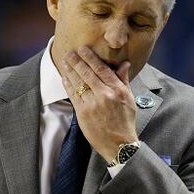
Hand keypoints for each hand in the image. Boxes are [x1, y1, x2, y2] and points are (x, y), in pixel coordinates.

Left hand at [61, 46, 138, 162]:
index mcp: (117, 90)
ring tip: (65, 61)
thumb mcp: (129, 98)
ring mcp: (92, 104)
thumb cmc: (125, 121)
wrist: (119, 144)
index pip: (102, 69)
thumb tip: (124, 63)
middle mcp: (104, 95)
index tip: (83, 49)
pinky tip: (64, 77)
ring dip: (70, 70)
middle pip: (87, 73)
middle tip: (70, 52)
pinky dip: (68, 85)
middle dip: (77, 61)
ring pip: (78, 83)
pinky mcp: (82, 113)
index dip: (91, 57)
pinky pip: (73, 95)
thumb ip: (123, 80)